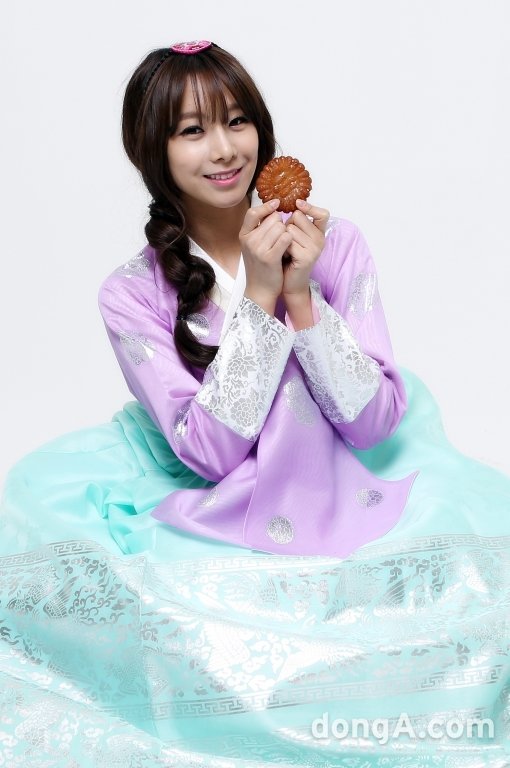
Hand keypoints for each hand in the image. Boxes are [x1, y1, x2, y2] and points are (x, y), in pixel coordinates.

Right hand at [239, 199, 292, 314]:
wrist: (260, 290)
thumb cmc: (260, 267)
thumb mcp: (253, 246)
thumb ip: (259, 230)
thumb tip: (272, 210)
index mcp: (244, 235)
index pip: (253, 212)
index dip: (266, 207)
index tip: (277, 203)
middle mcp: (249, 240)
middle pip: (273, 219)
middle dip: (281, 225)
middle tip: (281, 239)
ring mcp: (258, 248)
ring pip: (281, 227)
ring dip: (287, 234)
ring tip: (283, 246)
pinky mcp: (270, 257)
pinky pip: (286, 238)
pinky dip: (290, 241)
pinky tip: (288, 249)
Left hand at [281, 199, 329, 297]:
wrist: (289, 283)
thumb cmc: (289, 258)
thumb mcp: (293, 237)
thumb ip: (294, 223)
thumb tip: (286, 206)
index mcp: (319, 233)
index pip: (323, 214)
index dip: (310, 207)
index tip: (298, 203)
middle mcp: (320, 240)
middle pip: (298, 217)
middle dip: (287, 226)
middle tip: (288, 242)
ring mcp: (315, 249)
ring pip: (290, 229)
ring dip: (282, 238)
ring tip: (285, 250)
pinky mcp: (307, 257)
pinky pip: (288, 242)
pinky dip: (282, 247)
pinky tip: (284, 256)